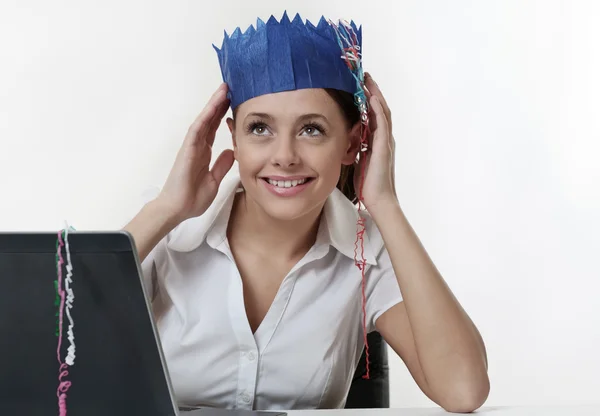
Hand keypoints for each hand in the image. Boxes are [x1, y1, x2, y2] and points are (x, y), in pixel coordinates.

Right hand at [155, 83, 234, 222]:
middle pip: (208, 120)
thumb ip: (221, 166)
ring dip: (212, 105)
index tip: (232, 102)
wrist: (177, 210)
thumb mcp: (214, 180)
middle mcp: (196, 147)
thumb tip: (231, 152)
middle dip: (218, 104)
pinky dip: (204, 118)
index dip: (222, 115)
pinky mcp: (187, 151)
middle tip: (229, 87)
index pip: (213, 130)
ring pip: (203, 121)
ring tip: (223, 90)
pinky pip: (196, 130)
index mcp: (203, 153)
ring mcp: (191, 147)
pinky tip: (212, 107)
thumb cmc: (191, 198)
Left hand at [354, 73, 397, 211]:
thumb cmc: (368, 183)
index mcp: (377, 141)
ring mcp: (386, 142)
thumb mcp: (358, 160)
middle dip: (372, 90)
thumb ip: (356, 148)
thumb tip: (347, 139)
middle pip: (379, 108)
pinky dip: (378, 110)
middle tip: (364, 75)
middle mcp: (384, 138)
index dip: (368, 98)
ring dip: (375, 95)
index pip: (373, 114)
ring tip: (368, 80)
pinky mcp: (384, 148)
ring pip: (382, 112)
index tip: (360, 84)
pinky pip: (382, 124)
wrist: (378, 199)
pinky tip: (372, 99)